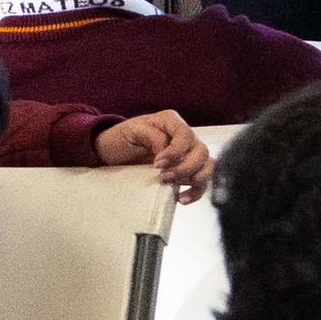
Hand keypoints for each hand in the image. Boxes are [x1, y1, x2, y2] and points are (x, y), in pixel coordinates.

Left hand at [97, 109, 212, 200]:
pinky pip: (202, 181)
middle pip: (201, 151)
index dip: (176, 152)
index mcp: (171, 121)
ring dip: (193, 178)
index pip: (186, 134)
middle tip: (164, 177)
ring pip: (208, 165)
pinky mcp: (186, 171)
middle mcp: (184, 136)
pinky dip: (196, 191)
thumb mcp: (131, 132)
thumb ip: (152, 137)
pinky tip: (181, 198)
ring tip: (171, 185)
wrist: (113, 153)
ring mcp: (188, 153)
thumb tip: (167, 152)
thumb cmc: (121, 139)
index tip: (157, 164)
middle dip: (185, 168)